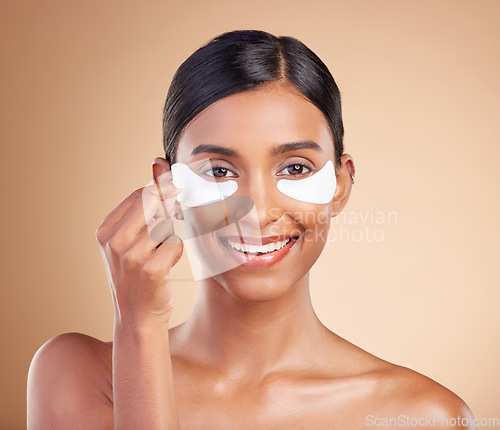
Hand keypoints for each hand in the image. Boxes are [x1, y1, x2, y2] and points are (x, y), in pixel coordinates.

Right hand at [95, 163, 182, 326]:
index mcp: (105, 230)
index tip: (177, 194)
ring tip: (158, 256)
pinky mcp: (150, 269)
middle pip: (154, 203)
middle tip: (174, 219)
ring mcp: (131, 255)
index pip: (141, 194)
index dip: (163, 192)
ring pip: (166, 225)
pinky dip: (173, 254)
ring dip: (169, 238)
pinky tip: (163, 268)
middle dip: (171, 206)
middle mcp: (114, 240)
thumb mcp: (130, 240)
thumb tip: (159, 164)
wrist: (136, 317)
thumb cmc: (137, 274)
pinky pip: (174, 245)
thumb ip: (143, 207)